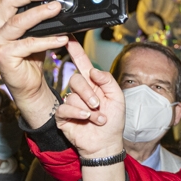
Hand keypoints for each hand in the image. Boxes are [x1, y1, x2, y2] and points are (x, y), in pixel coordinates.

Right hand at [0, 0, 70, 127]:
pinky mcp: (3, 56)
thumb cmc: (31, 57)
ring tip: (56, 9)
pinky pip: (28, 44)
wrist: (29, 85)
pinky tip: (62, 38)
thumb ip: (39, 16)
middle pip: (8, 1)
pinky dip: (47, 40)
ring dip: (40, 14)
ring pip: (18, 21)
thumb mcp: (35, 31)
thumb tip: (57, 1)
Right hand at [56, 40, 124, 157]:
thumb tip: (92, 71)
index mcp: (93, 83)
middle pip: (76, 79)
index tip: (68, 36)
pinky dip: (78, 113)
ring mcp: (70, 103)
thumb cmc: (114, 121)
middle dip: (89, 93)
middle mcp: (80, 91)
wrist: (106, 144)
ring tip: (99, 118)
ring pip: (72, 95)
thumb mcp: (118, 97)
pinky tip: (87, 119)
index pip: (82, 62)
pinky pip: (65, 108)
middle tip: (98, 105)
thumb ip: (107, 80)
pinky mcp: (63, 116)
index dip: (75, 49)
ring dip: (89, 108)